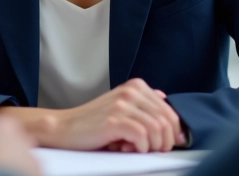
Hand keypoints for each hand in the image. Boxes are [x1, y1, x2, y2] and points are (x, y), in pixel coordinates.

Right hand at [51, 79, 184, 152]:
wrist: (65, 127)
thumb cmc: (94, 122)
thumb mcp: (121, 106)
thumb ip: (143, 102)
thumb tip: (166, 101)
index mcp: (136, 86)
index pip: (169, 110)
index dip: (174, 130)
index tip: (169, 143)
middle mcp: (131, 91)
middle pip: (166, 120)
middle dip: (165, 140)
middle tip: (155, 151)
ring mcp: (122, 105)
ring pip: (157, 129)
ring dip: (152, 145)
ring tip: (138, 149)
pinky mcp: (114, 120)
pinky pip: (142, 136)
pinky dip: (141, 147)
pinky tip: (129, 148)